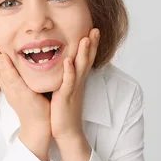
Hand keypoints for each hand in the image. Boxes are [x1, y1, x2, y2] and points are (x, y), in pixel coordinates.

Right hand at [0, 33, 51, 160]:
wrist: (39, 126)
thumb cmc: (35, 107)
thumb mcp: (26, 88)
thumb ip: (22, 77)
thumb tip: (21, 64)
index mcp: (8, 84)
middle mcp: (8, 85)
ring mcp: (13, 89)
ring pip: (0, 68)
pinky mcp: (21, 93)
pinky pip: (13, 78)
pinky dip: (7, 67)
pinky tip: (3, 57)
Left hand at [50, 28, 99, 142]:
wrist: (66, 131)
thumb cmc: (64, 110)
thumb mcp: (67, 89)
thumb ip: (68, 77)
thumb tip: (65, 63)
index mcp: (77, 79)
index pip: (86, 59)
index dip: (91, 45)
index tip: (94, 30)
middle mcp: (78, 82)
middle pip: (88, 60)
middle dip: (92, 44)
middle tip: (96, 29)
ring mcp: (73, 89)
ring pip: (80, 68)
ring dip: (84, 53)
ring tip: (86, 39)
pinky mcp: (65, 97)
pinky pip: (68, 82)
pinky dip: (69, 71)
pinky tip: (68, 61)